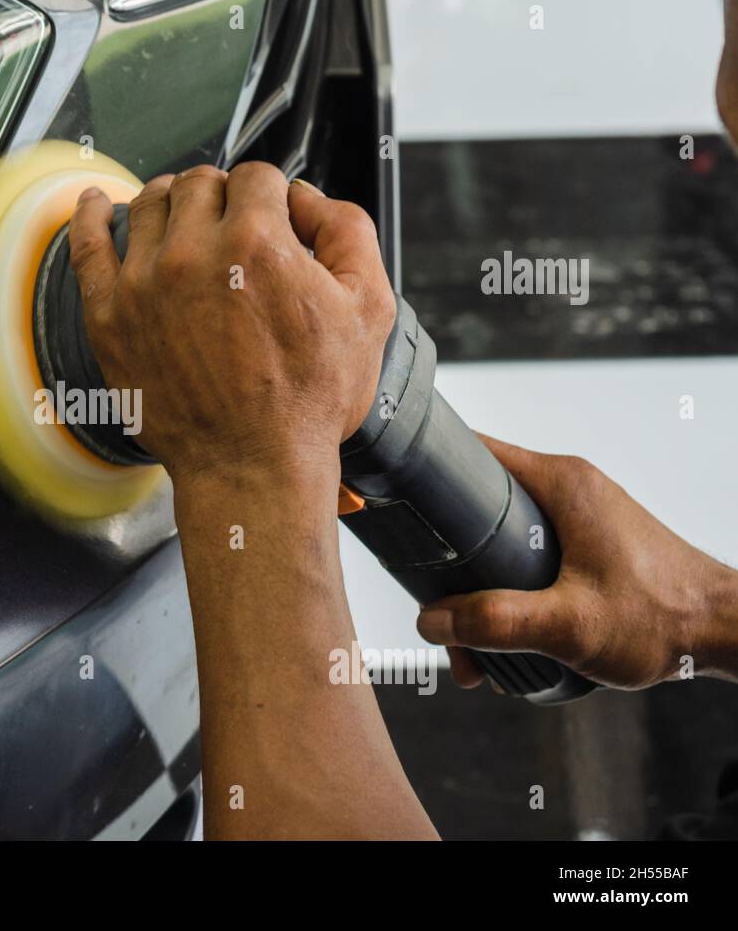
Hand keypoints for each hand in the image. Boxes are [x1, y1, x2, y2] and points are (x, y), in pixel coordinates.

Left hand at [67, 163, 394, 485]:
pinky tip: (98, 203)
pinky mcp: (109, 317)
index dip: (270, 195)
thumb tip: (306, 198)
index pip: (256, 177)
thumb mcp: (368, 308)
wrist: (252, 464)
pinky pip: (87, 247)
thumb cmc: (309, 399)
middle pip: (201, 184)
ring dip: (171, 200)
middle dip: (223, 196)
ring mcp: (142, 284)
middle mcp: (191, 253)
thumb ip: (347, 231)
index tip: (270, 219)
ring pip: (149, 204)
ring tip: (183, 217)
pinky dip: (91, 215)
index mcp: (256, 243)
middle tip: (233, 228)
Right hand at [418, 436, 737, 689]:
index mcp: (561, 483)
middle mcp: (567, 490)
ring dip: (479, 591)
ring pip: (501, 543)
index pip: (474, 450)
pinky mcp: (585, 546)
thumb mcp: (569, 624)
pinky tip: (507, 641)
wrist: (724, 634)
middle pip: (478, 507)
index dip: (429, 470)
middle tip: (436, 607)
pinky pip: (527, 560)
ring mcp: (576, 518)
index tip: (396, 500)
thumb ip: (496, 621)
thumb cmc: (664, 617)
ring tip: (473, 649)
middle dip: (450, 562)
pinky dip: (508, 595)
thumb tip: (432, 620)